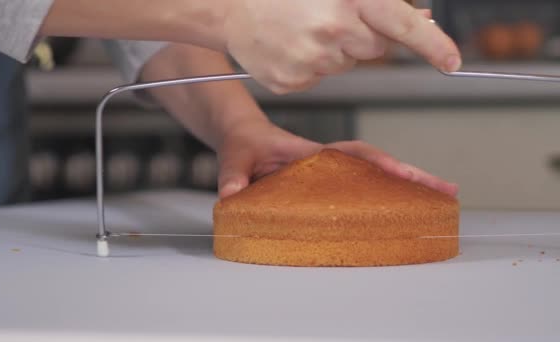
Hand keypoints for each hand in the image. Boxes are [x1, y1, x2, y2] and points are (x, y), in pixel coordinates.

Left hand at [216, 119, 458, 198]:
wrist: (241, 136)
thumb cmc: (243, 144)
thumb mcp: (235, 156)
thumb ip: (232, 174)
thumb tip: (231, 195)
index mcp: (311, 153)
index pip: (351, 154)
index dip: (378, 162)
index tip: (403, 172)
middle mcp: (328, 162)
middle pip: (377, 165)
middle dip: (412, 176)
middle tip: (447, 191)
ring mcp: (330, 173)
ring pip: (374, 177)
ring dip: (406, 187)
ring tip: (439, 202)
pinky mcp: (327, 184)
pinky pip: (361, 189)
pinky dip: (384, 197)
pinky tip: (402, 211)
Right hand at [223, 0, 460, 93]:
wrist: (230, 8)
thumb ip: (378, 3)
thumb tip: (419, 17)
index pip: (401, 25)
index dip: (432, 44)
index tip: (452, 62)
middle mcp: (331, 30)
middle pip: (373, 50)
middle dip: (362, 37)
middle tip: (330, 19)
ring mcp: (310, 60)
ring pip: (344, 65)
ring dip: (332, 50)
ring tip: (302, 30)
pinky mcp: (292, 81)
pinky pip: (317, 79)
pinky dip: (309, 66)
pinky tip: (289, 46)